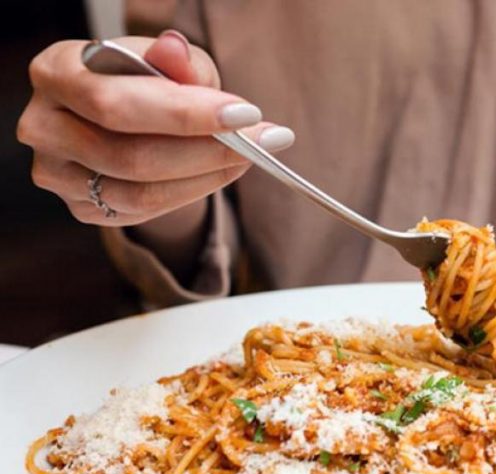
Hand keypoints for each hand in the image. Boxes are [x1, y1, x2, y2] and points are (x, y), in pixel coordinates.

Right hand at [16, 30, 294, 226]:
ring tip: (248, 155)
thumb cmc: (144, 79)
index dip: (185, 113)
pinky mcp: (81, 207)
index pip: (116, 102)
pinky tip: (220, 172)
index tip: (245, 114)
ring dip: (206, 176)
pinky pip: (144, 210)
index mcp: (56, 72)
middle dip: (207, 149)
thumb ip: (177, 61)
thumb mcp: (167, 60)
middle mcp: (45, 125)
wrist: (127, 118)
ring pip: (141, 191)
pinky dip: (192, 192)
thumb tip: (176, 52)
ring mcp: (58, 173)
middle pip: (130, 155)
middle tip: (262, 141)